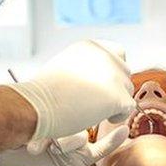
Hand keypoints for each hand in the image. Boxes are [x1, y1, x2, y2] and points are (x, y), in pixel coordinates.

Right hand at [9, 40, 135, 143]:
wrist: (37, 106)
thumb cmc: (43, 93)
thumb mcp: (64, 66)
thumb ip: (84, 66)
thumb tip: (98, 76)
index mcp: (90, 46)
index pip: (117, 52)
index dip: (113, 69)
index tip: (104, 83)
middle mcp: (104, 55)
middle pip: (124, 72)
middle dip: (115, 87)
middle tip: (99, 103)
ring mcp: (113, 75)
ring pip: (127, 90)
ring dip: (116, 102)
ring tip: (95, 112)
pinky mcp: (118, 96)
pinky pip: (128, 108)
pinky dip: (117, 116)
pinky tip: (102, 119)